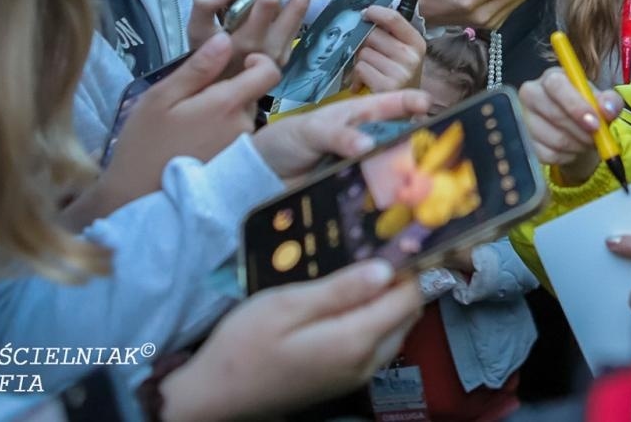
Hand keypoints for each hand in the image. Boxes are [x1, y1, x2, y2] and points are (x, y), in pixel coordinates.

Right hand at [74, 35, 279, 222]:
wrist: (136, 197)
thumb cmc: (144, 144)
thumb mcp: (161, 97)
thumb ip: (197, 68)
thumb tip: (226, 38)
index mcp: (226, 105)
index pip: (269, 72)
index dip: (259, 61)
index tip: (239, 61)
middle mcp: (243, 126)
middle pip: (253, 93)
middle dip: (231, 88)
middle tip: (196, 97)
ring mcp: (242, 147)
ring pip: (243, 114)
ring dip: (225, 111)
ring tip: (191, 121)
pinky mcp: (235, 163)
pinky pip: (237, 135)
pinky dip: (222, 130)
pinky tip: (196, 138)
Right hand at [160, 260, 422, 421]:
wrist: (216, 396)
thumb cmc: (245, 346)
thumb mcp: (287, 305)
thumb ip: (340, 289)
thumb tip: (386, 268)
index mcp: (355, 340)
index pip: (408, 298)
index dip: (414, 265)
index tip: (407, 235)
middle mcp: (366, 362)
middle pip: (408, 314)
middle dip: (406, 280)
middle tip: (388, 244)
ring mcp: (357, 375)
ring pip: (396, 329)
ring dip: (392, 299)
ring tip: (370, 266)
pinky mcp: (345, 380)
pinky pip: (378, 343)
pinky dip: (378, 318)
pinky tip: (353, 299)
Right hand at [187, 0, 325, 70]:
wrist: (218, 94)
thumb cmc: (204, 60)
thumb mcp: (195, 32)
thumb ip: (205, 4)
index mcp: (247, 41)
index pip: (267, 2)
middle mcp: (270, 48)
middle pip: (298, 6)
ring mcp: (282, 53)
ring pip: (302, 14)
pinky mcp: (287, 55)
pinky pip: (298, 23)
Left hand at [252, 88, 431, 187]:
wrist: (262, 175)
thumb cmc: (286, 139)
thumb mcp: (310, 130)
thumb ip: (338, 134)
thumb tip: (369, 144)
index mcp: (359, 115)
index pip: (392, 103)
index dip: (412, 101)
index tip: (429, 105)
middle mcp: (367, 139)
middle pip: (400, 139)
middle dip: (418, 144)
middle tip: (435, 155)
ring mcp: (362, 166)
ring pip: (392, 168)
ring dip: (405, 175)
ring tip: (422, 185)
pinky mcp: (355, 191)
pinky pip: (375, 193)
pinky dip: (386, 198)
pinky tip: (398, 205)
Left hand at [348, 5, 425, 92]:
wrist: (404, 111)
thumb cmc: (398, 76)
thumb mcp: (402, 53)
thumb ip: (389, 34)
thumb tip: (364, 15)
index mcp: (416, 43)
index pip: (393, 18)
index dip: (375, 12)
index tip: (365, 14)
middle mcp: (411, 56)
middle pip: (373, 34)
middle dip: (364, 43)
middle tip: (368, 54)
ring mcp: (401, 72)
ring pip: (363, 52)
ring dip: (360, 62)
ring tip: (369, 72)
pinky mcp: (387, 86)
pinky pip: (360, 68)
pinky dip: (357, 76)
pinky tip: (364, 83)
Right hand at [518, 67, 621, 185]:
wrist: (574, 126)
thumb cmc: (586, 106)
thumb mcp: (601, 99)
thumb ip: (610, 101)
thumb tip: (608, 110)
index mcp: (551, 78)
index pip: (556, 86)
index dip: (576, 106)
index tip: (595, 123)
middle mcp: (531, 94)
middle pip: (555, 115)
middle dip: (582, 131)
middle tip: (597, 136)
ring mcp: (525, 119)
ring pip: (555, 139)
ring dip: (579, 145)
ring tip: (587, 141)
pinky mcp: (526, 142)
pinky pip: (550, 156)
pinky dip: (569, 156)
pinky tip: (574, 148)